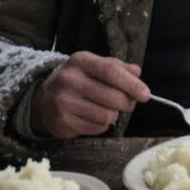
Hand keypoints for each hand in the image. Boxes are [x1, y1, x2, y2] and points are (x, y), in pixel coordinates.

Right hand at [32, 51, 149, 138]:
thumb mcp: (95, 66)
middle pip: (112, 97)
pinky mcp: (62, 122)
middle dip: (127, 103)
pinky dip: (103, 125)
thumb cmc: (78, 80)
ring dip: (114, 115)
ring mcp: (63, 102)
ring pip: (107, 115)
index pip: (111, 72)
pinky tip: (94, 117)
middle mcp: (69, 80)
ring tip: (108, 109)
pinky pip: (97, 128)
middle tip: (127, 103)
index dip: (132, 85)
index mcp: (81, 61)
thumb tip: (137, 73)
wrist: (44, 98)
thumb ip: (118, 67)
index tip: (145, 94)